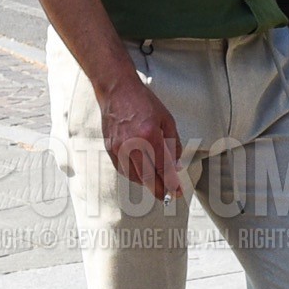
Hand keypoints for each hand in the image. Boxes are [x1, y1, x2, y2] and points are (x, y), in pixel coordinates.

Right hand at [97, 73, 182, 200]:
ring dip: (147, 184)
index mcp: (151, 136)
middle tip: (168, 198)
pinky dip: (134, 176)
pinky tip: (141, 175)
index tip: (178, 192)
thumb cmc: (143, 102)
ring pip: (135, 177)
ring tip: (156, 186)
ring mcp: (120, 148)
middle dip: (160, 191)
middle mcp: (134, 145)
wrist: (117, 91)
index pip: (163, 168)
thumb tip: (176, 165)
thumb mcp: (166, 119)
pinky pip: (123, 170)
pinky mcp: (110, 148)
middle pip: (148, 178)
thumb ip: (173, 144)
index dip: (172, 183)